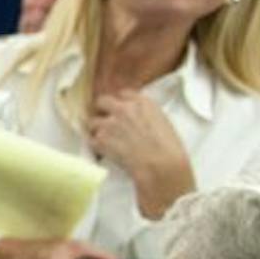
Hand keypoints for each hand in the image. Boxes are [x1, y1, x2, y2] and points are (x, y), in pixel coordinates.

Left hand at [88, 90, 193, 217]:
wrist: (161, 165)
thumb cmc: (168, 147)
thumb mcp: (161, 121)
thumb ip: (144, 113)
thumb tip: (135, 117)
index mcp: (141, 102)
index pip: (123, 94)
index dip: (120, 103)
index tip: (119, 111)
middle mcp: (123, 109)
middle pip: (102, 101)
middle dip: (102, 111)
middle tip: (107, 122)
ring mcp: (110, 123)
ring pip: (92, 122)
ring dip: (97, 130)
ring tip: (106, 141)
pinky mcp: (101, 140)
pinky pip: (91, 141)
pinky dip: (96, 147)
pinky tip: (105, 152)